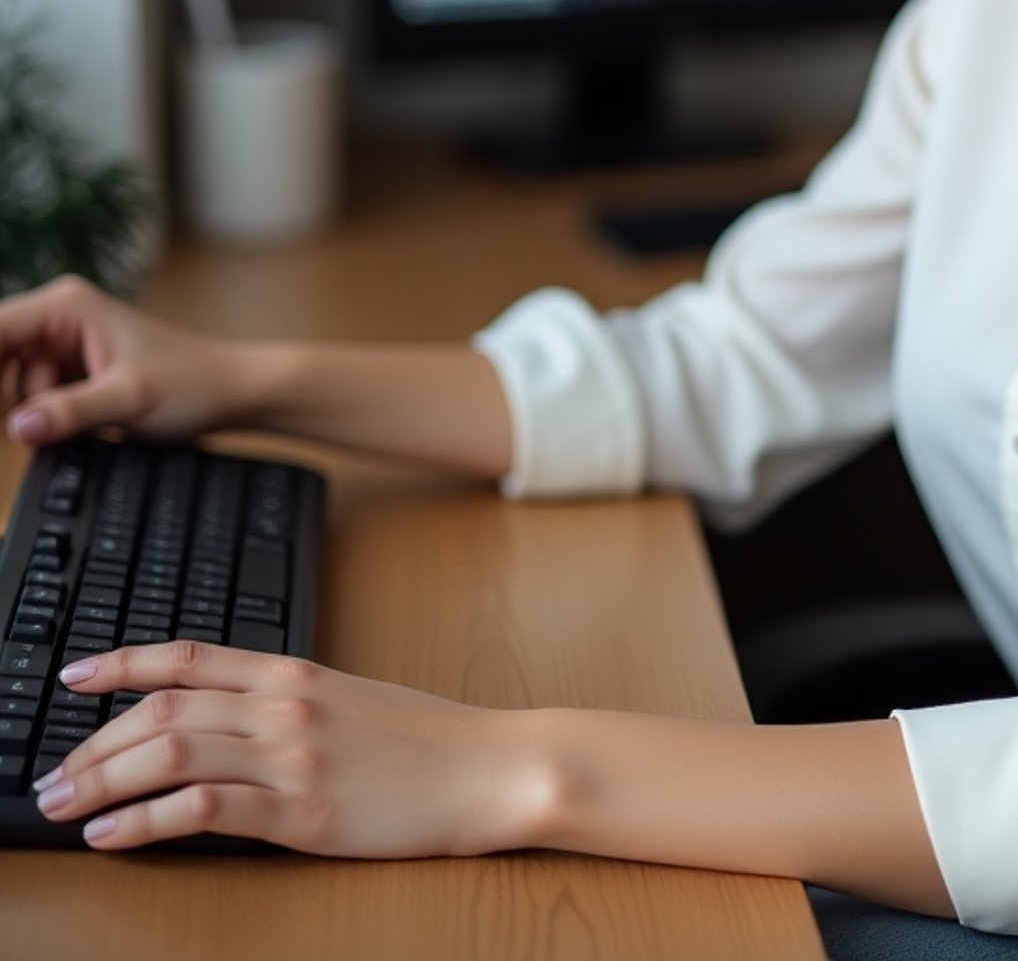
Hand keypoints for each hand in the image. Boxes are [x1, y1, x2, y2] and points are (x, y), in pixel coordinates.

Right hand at [0, 275, 244, 446]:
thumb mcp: (129, 399)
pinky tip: (78, 423)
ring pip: (5, 383)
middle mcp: (57, 317)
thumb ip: (70, 411)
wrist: (229, 393)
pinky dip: (40, 416)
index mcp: (66, 306)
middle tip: (37, 423)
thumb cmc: (192, 383)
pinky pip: (27, 397)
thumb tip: (19, 427)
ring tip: (78, 418)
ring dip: (24, 410)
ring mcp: (60, 344)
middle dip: (5, 396)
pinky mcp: (67, 370)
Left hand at [32, 640, 549, 856]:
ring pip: (171, 754)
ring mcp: (293, 757)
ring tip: (61, 805)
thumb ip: (291, 703)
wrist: (490, 766)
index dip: (124, 664)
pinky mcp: (301, 811)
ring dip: (102, 780)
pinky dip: (145, 822)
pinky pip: (204, 811)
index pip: (190, 658)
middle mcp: (286, 706)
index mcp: (297, 674)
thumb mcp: (355, 702)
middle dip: (93, 743)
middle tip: (50, 774)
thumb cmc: (430, 740)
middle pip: (164, 712)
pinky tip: (112, 836)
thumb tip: (229, 719)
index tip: (74, 676)